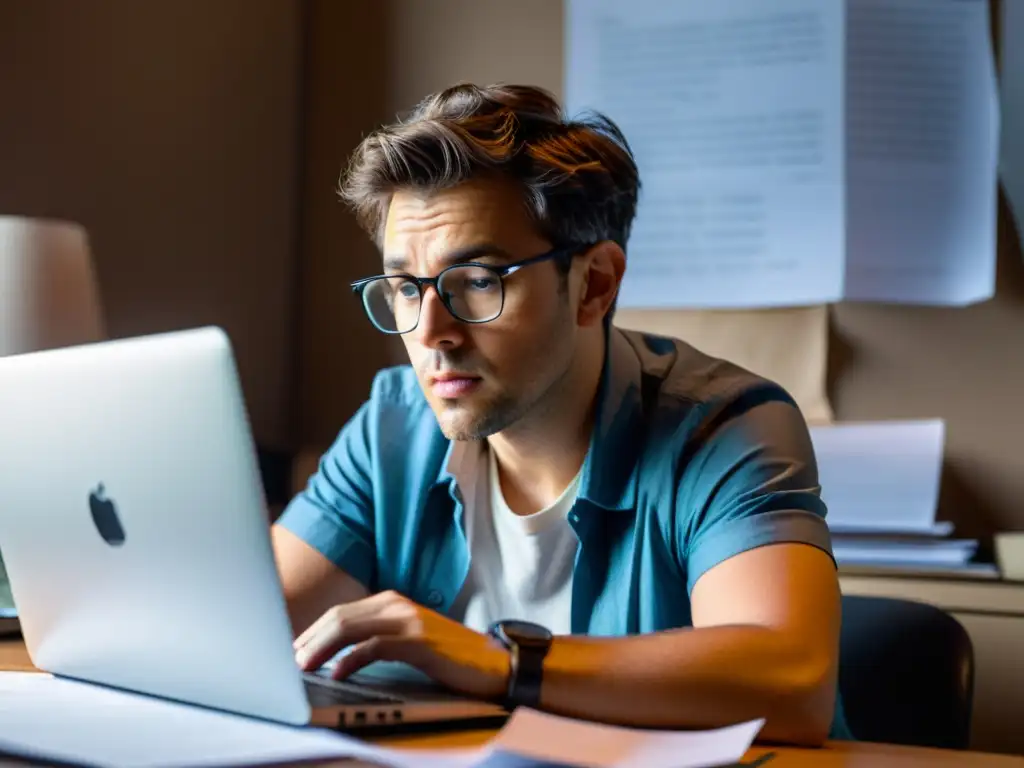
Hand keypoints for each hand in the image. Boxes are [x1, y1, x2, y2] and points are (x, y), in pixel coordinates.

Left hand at [293, 590, 510, 700]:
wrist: (494, 663)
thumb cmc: (450, 657)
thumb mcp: (409, 642)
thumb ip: (379, 640)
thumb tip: (338, 657)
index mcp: (392, 602)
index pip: (340, 613)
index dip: (312, 632)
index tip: (293, 653)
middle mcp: (397, 605)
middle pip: (339, 617)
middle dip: (309, 640)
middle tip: (289, 662)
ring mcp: (409, 620)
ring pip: (350, 627)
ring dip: (322, 648)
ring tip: (303, 667)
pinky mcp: (419, 641)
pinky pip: (375, 647)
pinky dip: (350, 659)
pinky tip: (337, 672)